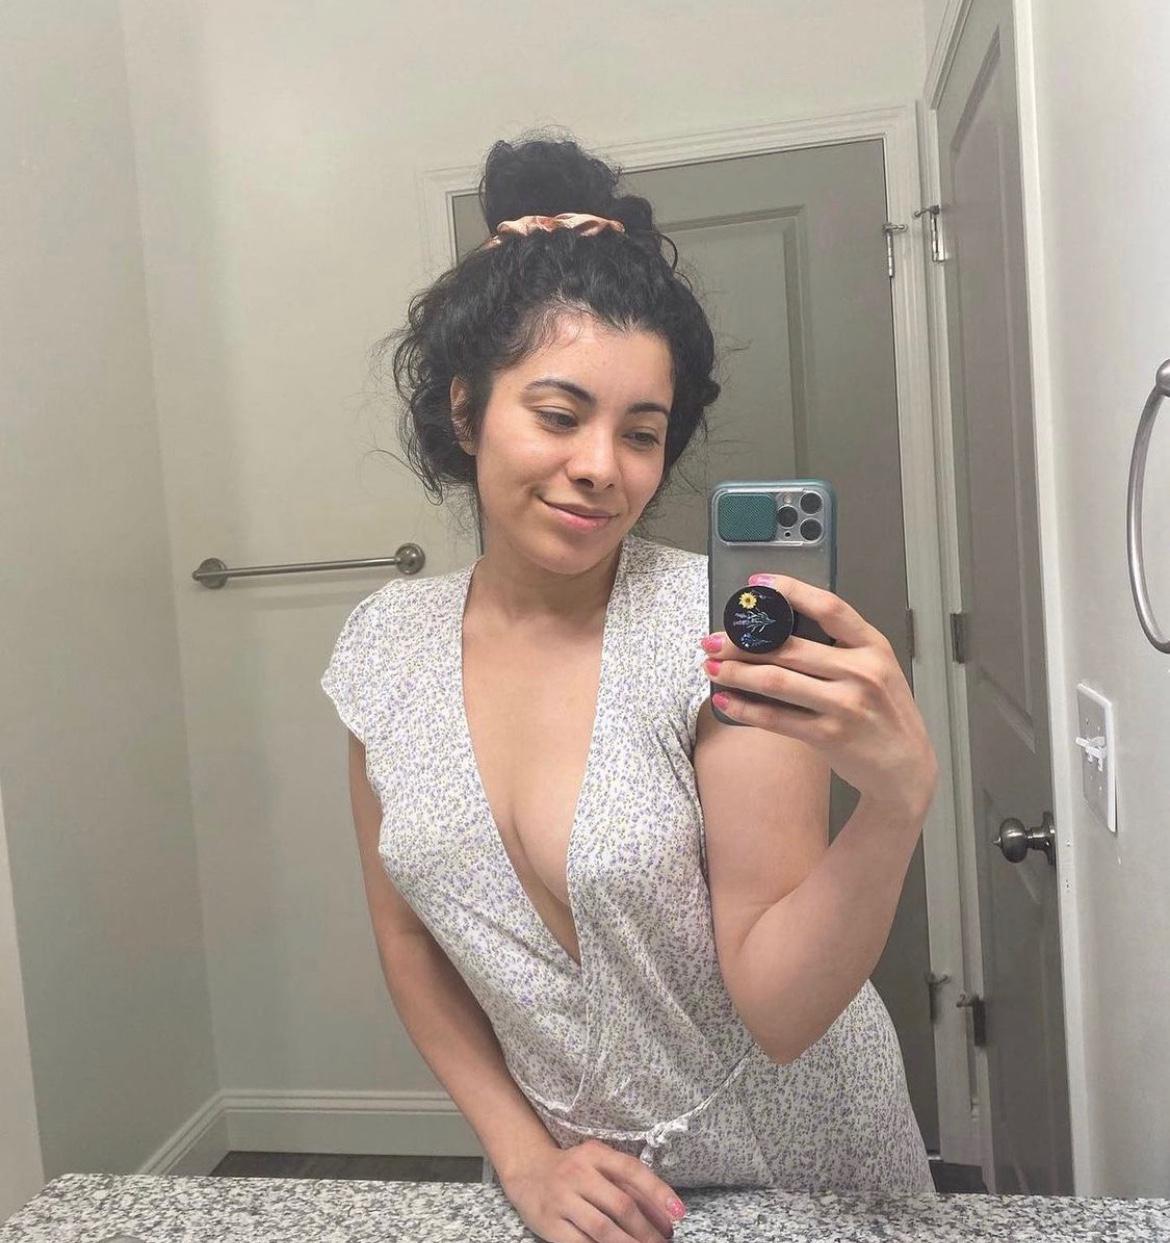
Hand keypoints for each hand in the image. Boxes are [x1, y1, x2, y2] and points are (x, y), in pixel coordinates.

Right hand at [500, 1139, 685, 1242]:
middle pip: (621, 1205)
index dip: (658, 1191)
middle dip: (647, 1230)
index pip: (631, 1170)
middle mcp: (578, 1173)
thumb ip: (627, 1184)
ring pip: (603, 1229)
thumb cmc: (574, 1170)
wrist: (528, 1172)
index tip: (679, 1213)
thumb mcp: (598, 1164)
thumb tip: (665, 1215)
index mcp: (595, 1154)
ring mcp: (562, 1199)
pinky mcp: (550, 1224)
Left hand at [701, 574, 938, 816]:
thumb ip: (840, 648)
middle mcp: (861, 671)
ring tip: (711, 667)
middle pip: (789, 647)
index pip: (829, 607)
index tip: (756, 584)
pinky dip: (745, 708)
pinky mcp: (829, 736)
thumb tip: (777, 631)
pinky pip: (775, 718)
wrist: (906, 767)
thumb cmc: (884, 713)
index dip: (790, 591)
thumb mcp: (877, 669)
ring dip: (735, 673)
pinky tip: (726, 701)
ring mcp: (845, 704)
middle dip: (741, 643)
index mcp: (873, 646)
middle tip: (712, 641)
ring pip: (775, 681)